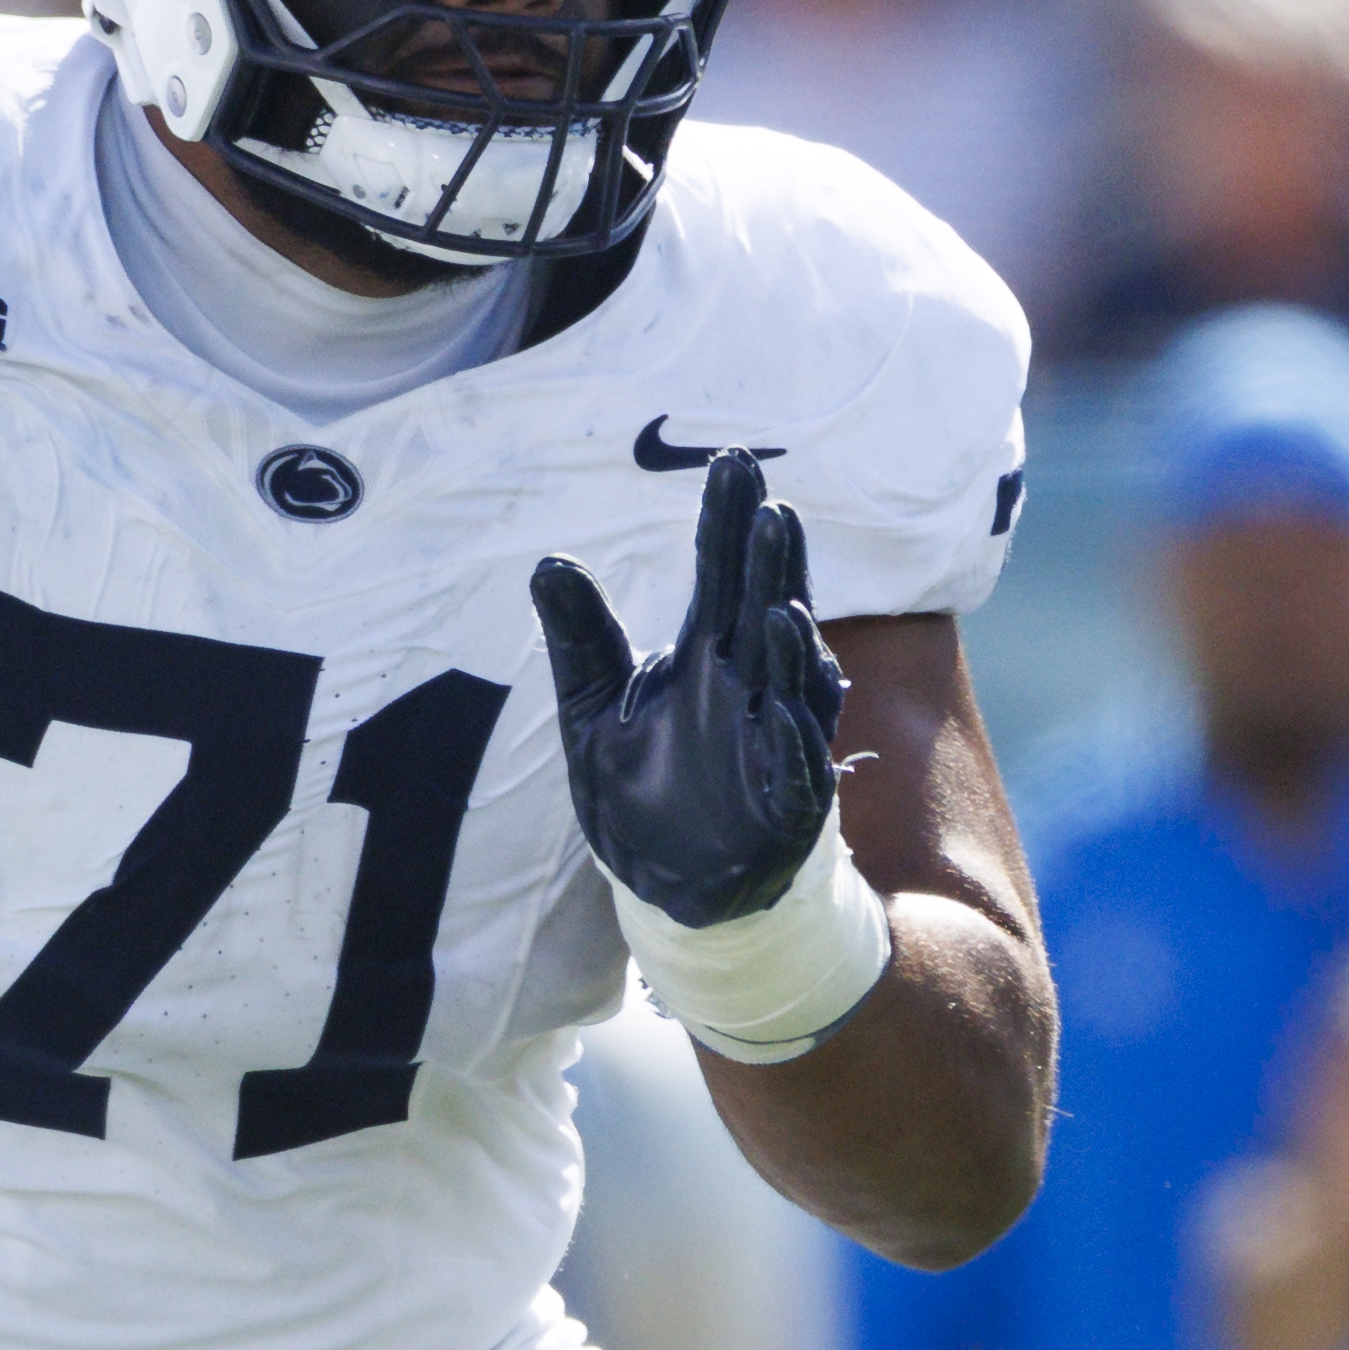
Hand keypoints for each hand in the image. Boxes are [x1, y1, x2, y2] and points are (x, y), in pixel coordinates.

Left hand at [533, 445, 844, 928]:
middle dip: (772, 566)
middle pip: (766, 612)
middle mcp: (750, 689)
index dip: (726, 523)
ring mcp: (776, 743)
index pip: (721, 576)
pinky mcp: (789, 804)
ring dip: (791, 645)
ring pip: (795, 684)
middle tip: (770, 509)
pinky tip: (783, 712)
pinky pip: (800, 767)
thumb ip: (580, 640)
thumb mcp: (590, 711)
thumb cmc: (643, 789)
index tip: (730, 462)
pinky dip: (794, 739)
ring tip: (781, 604)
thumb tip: (548, 563)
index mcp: (707, 658)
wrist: (670, 887)